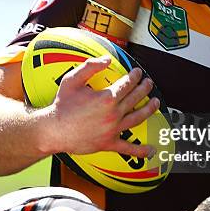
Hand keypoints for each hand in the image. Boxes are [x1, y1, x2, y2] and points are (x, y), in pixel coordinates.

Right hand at [41, 56, 159, 156]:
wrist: (53, 130)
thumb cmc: (62, 105)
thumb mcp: (73, 80)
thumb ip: (90, 66)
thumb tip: (107, 60)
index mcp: (107, 98)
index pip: (127, 84)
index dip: (135, 76)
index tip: (138, 72)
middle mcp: (113, 114)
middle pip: (135, 98)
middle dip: (145, 88)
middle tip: (149, 83)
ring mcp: (113, 129)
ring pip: (138, 118)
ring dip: (149, 109)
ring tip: (156, 103)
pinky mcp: (109, 143)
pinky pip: (128, 147)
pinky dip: (141, 150)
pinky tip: (152, 150)